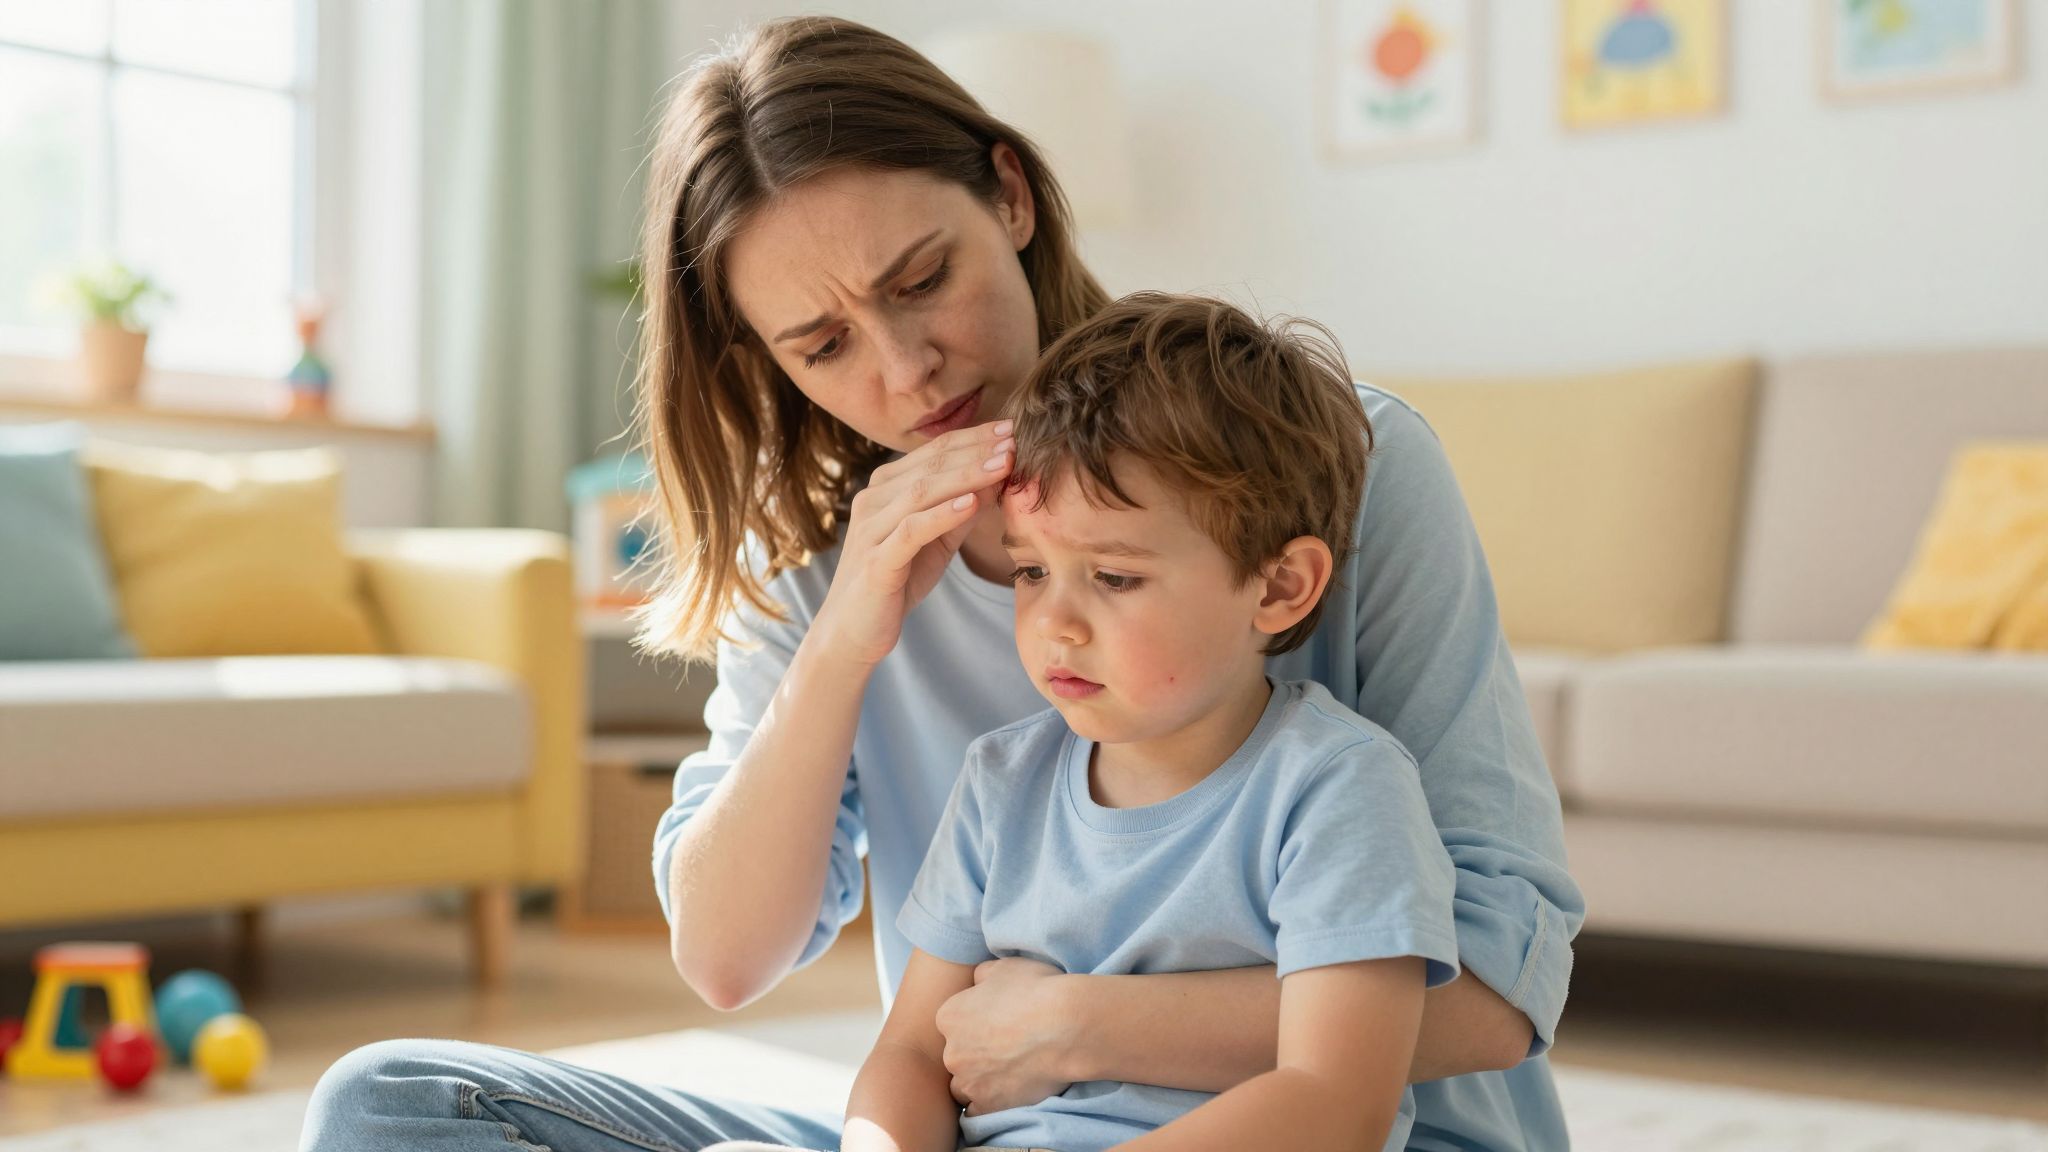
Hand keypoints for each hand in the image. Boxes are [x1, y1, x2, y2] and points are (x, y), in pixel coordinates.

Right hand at [813, 420, 1013, 668]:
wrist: (853, 631)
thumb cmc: (897, 581)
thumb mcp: (937, 541)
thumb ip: (962, 510)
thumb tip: (999, 477)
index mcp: (886, 488)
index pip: (934, 452)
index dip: (973, 438)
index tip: (1010, 429)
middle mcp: (874, 500)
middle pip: (931, 465)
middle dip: (976, 450)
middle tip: (1014, 440)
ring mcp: (872, 529)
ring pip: (922, 491)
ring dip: (967, 475)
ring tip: (1003, 465)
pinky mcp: (876, 561)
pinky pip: (911, 530)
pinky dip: (942, 514)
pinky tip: (971, 503)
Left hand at [935, 957, 1074, 1115]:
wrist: (1065, 1027)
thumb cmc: (1036, 991)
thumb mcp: (1002, 967)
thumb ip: (981, 977)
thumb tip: (977, 984)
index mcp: (949, 1016)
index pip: (951, 1023)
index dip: (973, 1023)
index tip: (994, 1024)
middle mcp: (951, 1052)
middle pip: (956, 1056)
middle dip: (974, 1053)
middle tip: (1004, 1048)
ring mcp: (969, 1082)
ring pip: (963, 1086)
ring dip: (978, 1081)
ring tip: (1006, 1071)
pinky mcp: (989, 1105)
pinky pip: (976, 1111)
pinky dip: (987, 1104)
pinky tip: (1005, 1091)